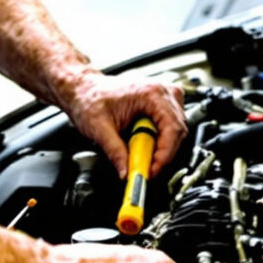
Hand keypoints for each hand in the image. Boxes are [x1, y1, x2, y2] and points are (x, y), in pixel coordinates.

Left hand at [63, 71, 186, 178]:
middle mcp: (164, 93)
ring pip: (177, 132)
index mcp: (151, 93)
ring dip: (162, 150)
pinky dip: (161, 142)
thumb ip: (115, 152)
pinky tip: (144, 145)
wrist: (84, 89)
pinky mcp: (164, 106)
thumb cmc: (90, 98)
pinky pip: (172, 129)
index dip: (165, 154)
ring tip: (141, 157)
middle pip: (178, 132)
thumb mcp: (99, 128)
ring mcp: (166, 98)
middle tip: (145, 170)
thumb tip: (127, 173)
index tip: (153, 170)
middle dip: (163, 156)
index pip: (172, 128)